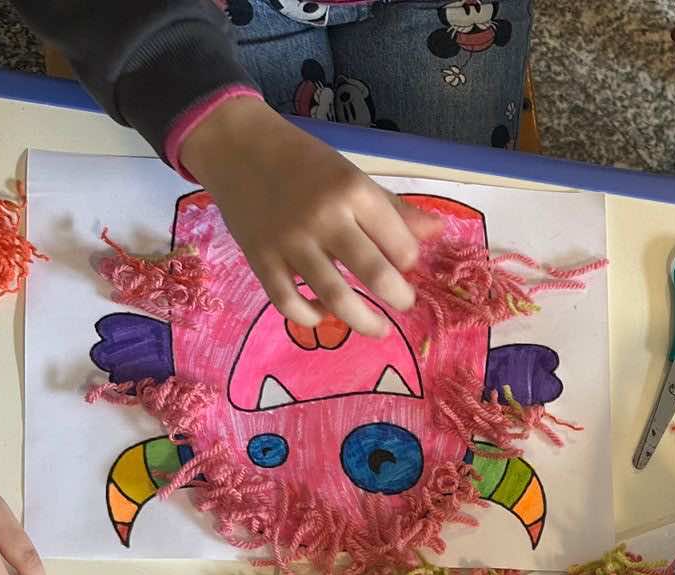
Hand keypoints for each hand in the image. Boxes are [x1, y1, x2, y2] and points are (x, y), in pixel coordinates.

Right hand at [179, 95, 438, 339]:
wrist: (237, 145)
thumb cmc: (303, 162)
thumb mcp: (352, 176)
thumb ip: (393, 210)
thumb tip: (437, 233)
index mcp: (354, 191)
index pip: (401, 246)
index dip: (409, 261)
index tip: (404, 263)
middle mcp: (325, 217)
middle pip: (376, 276)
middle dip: (399, 299)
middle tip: (403, 303)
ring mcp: (290, 241)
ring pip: (336, 298)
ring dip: (364, 322)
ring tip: (378, 329)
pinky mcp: (261, 259)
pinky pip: (290, 304)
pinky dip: (311, 318)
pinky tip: (323, 315)